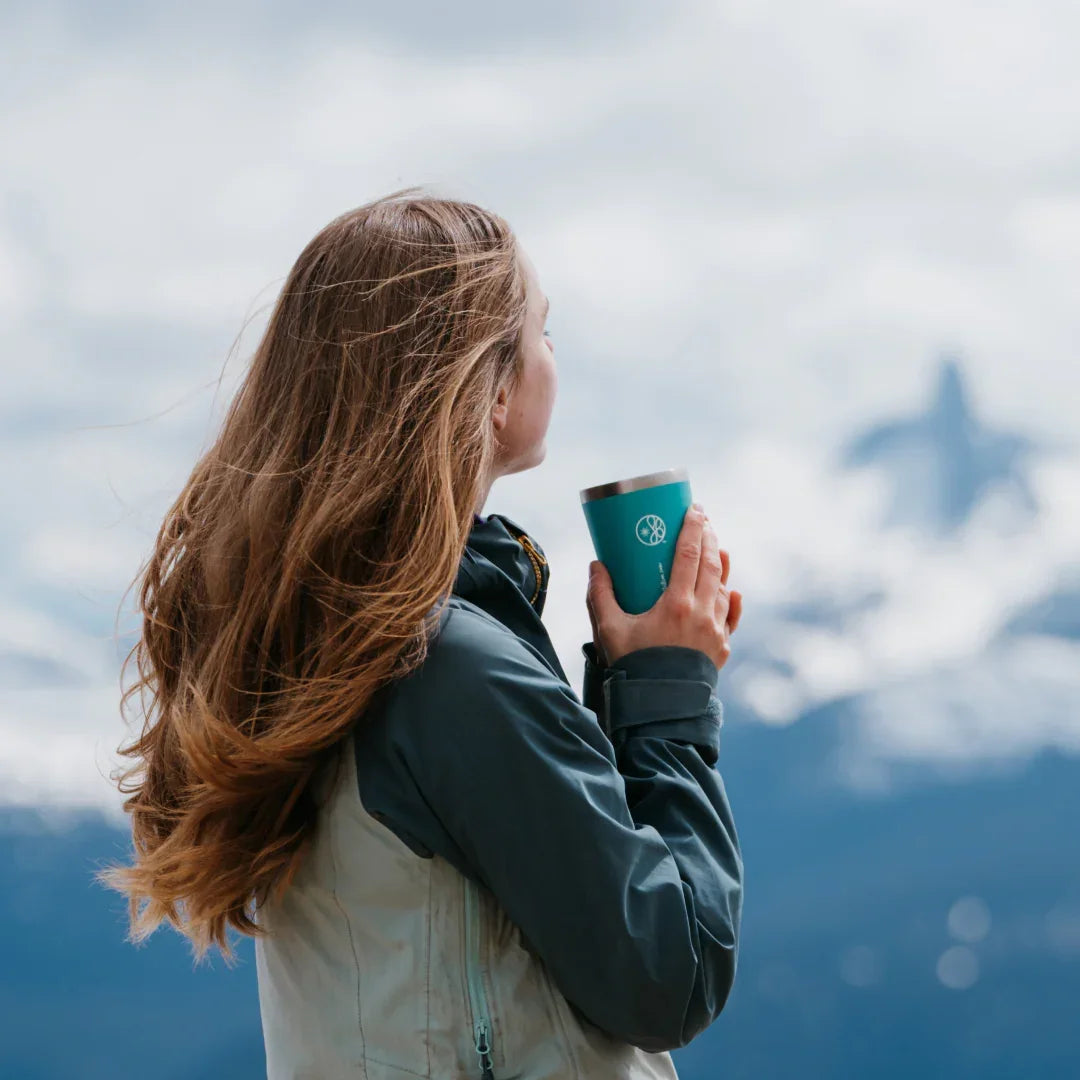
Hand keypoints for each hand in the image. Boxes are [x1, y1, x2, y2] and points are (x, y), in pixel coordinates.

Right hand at [586, 503, 741, 670]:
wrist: (659, 709)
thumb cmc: (633, 667)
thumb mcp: (609, 630)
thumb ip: (600, 595)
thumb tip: (597, 566)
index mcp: (676, 604)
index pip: (688, 555)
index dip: (692, 528)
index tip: (694, 509)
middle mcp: (701, 613)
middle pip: (711, 565)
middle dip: (708, 538)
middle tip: (703, 520)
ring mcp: (715, 631)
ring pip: (723, 588)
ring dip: (721, 565)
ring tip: (717, 547)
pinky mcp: (721, 649)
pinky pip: (730, 618)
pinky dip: (731, 601)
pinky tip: (732, 591)